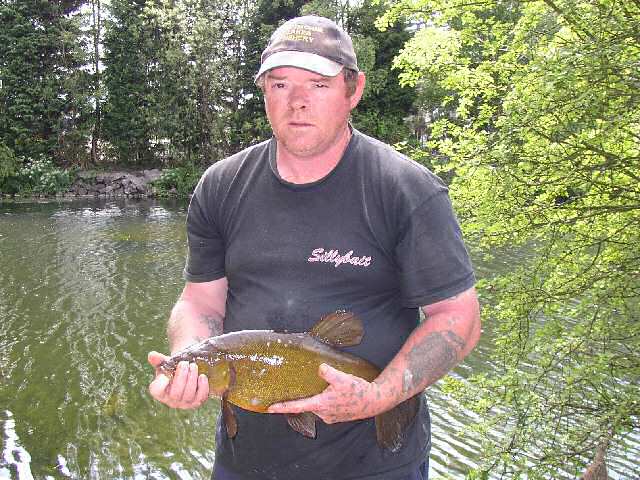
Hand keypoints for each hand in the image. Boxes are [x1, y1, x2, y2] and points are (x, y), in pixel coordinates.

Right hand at [148, 351, 209, 408]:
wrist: (187, 371)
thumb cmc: (173, 368)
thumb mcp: (165, 362)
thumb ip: (158, 359)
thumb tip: (152, 355)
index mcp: (159, 391)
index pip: (156, 391)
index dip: (161, 383)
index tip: (166, 373)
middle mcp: (171, 400)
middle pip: (175, 394)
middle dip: (181, 377)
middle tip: (185, 364)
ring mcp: (184, 403)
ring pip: (189, 396)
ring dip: (192, 379)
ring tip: (194, 366)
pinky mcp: (196, 402)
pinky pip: (200, 398)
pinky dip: (203, 387)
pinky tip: (202, 376)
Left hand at [268, 364, 385, 423]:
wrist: (374, 401)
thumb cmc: (358, 391)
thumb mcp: (342, 378)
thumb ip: (329, 373)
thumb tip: (320, 368)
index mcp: (321, 405)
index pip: (297, 407)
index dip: (282, 407)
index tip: (269, 408)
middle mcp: (323, 413)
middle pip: (306, 406)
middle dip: (301, 399)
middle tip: (294, 390)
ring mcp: (330, 416)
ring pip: (317, 407)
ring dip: (315, 399)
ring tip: (320, 389)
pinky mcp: (337, 415)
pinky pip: (325, 408)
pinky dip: (324, 402)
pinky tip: (331, 394)